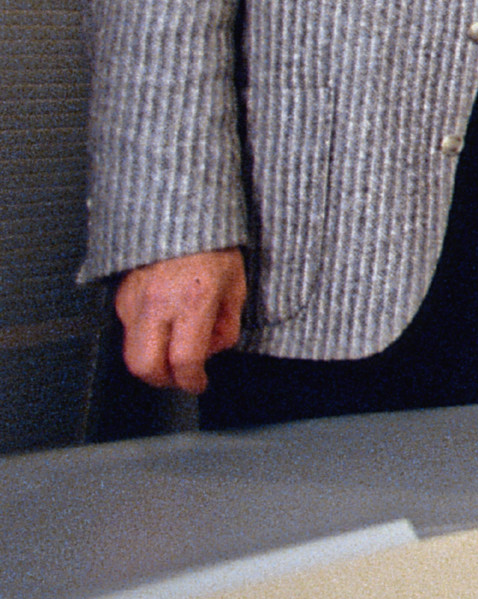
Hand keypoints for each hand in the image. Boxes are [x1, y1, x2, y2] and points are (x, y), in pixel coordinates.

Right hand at [115, 248, 245, 392]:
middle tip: (181, 377)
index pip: (184, 360)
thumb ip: (227, 322)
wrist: (180, 214)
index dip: (192, 380)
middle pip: (145, 367)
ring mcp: (133, 302)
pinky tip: (164, 327)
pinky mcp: (120, 297)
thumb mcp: (236, 284)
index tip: (199, 384)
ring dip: (152, 363)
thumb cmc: (214, 246)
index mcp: (192, 301)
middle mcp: (157, 305)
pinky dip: (144, 340)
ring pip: (130, 354)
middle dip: (164, 381)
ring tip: (176, 350)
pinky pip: (128, 332)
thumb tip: (215, 348)